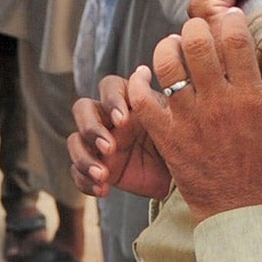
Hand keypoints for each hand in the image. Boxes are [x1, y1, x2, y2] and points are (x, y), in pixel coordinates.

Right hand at [69, 73, 171, 200]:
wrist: (186, 176)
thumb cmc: (181, 141)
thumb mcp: (171, 121)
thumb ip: (152, 101)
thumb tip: (142, 71)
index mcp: (128, 100)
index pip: (108, 87)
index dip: (111, 100)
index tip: (123, 120)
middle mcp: (109, 118)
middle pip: (82, 110)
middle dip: (91, 129)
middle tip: (110, 148)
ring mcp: (100, 143)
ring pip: (75, 141)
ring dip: (84, 158)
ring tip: (103, 175)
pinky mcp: (98, 167)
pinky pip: (78, 172)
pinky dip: (85, 180)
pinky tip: (102, 190)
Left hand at [137, 0, 261, 217]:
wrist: (241, 208)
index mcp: (251, 98)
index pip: (236, 41)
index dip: (230, 21)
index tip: (229, 18)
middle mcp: (218, 104)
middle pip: (197, 45)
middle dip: (195, 27)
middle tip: (197, 31)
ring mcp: (190, 120)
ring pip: (167, 66)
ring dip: (166, 47)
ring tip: (173, 47)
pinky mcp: (167, 136)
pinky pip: (143, 100)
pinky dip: (139, 81)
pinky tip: (145, 74)